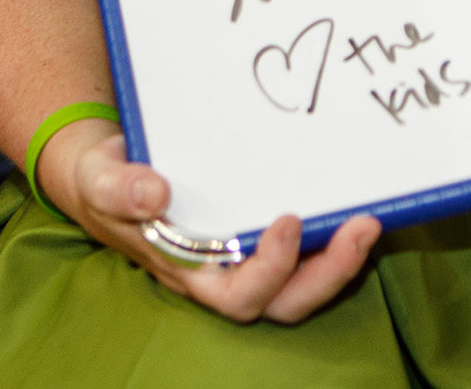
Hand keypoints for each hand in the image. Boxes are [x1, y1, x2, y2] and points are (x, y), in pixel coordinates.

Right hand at [41, 119, 380, 322]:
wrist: (112, 170)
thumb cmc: (107, 180)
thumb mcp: (99, 179)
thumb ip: (118, 189)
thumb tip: (155, 193)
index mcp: (188, 270)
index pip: (236, 295)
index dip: (269, 269)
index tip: (288, 221)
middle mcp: (225, 272)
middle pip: (285, 300)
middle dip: (329, 273)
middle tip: (363, 226)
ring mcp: (249, 252)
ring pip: (304, 281)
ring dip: (342, 258)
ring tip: (371, 221)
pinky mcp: (264, 226)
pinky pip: (309, 245)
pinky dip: (337, 232)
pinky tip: (360, 200)